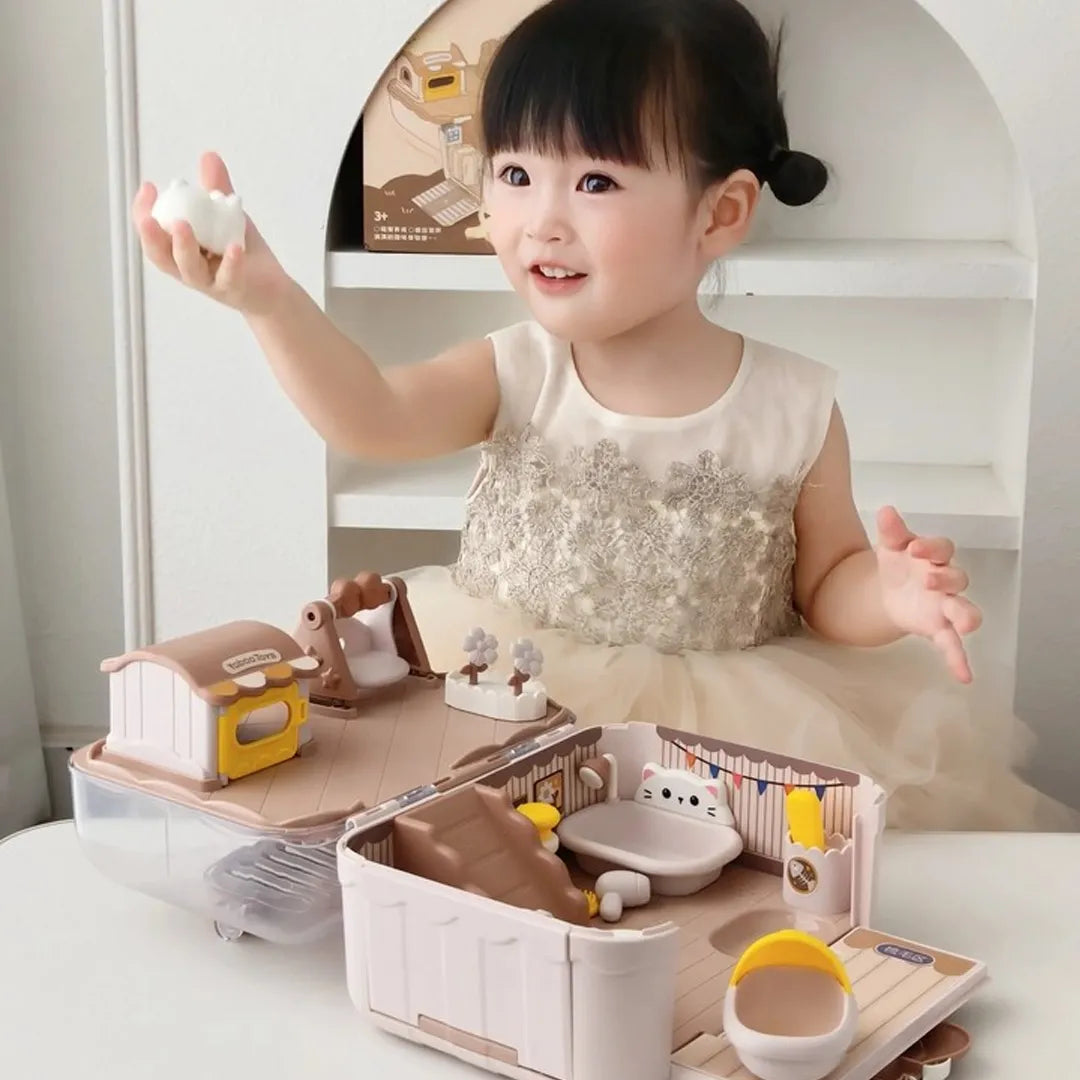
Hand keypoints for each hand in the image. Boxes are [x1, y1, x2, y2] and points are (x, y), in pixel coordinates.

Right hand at [132, 151, 287, 315]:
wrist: (271, 286)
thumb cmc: (240, 251)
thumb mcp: (226, 216)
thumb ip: (215, 189)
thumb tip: (209, 155)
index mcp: (178, 251)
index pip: (152, 234)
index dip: (143, 212)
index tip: (148, 186)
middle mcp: (188, 269)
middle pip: (161, 256)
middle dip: (151, 236)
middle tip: (148, 218)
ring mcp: (210, 282)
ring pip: (189, 269)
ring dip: (183, 247)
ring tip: (181, 225)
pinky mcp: (234, 289)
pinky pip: (229, 277)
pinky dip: (231, 262)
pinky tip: (234, 246)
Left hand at [875, 505, 981, 682]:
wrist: (889, 591)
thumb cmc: (898, 564)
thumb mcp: (890, 547)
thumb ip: (891, 531)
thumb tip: (886, 510)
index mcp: (934, 557)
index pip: (942, 548)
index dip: (931, 547)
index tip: (914, 547)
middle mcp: (946, 581)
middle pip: (957, 578)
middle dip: (946, 578)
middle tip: (928, 579)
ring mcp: (945, 606)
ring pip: (965, 611)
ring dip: (966, 616)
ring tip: (965, 625)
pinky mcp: (939, 628)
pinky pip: (953, 645)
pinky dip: (959, 659)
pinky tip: (965, 676)